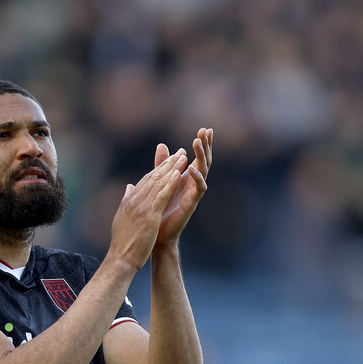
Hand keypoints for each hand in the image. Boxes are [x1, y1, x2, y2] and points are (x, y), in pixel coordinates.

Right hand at [107, 149, 187, 271]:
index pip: (145, 180)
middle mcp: (134, 200)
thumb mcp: (122, 217)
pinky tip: (178, 174)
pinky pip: (162, 195)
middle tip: (180, 153)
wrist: (121, 258)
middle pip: (153, 177)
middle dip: (167, 163)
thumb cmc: (123, 242)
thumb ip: (127, 200)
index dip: (158, 169)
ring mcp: (141, 207)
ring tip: (183, 157)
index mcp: (129, 201)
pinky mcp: (149, 215)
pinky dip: (170, 183)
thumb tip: (129, 188)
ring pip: (158, 183)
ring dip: (171, 168)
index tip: (169, 160)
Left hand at [154, 128, 212, 246]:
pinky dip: (197, 177)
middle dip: (205, 145)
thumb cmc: (160, 209)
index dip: (202, 144)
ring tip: (197, 142)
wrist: (157, 234)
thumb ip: (163, 164)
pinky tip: (191, 168)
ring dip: (201, 156)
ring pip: (203, 171)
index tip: (204, 129)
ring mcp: (194, 193)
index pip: (198, 157)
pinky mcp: (192, 203)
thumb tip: (161, 145)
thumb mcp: (160, 181)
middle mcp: (193, 184)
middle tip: (205, 131)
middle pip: (204, 160)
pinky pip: (199, 188)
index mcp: (186, 177)